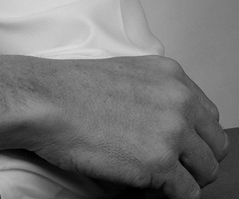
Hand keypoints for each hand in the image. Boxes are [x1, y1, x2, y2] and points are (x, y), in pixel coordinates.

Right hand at [25, 55, 228, 198]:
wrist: (44, 99)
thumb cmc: (70, 88)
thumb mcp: (125, 73)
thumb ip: (156, 93)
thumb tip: (170, 124)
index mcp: (171, 74)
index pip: (208, 116)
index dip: (193, 137)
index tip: (176, 148)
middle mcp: (179, 100)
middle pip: (215, 145)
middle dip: (194, 160)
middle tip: (167, 167)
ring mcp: (172, 132)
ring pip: (206, 172)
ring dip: (181, 179)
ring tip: (150, 177)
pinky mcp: (160, 163)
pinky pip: (186, 195)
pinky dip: (165, 196)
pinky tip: (140, 186)